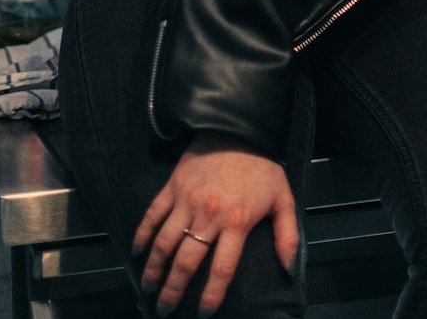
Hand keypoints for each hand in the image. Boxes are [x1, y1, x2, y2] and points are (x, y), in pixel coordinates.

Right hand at [132, 132, 298, 316]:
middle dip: (174, 290)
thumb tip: (289, 268)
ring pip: (165, 243)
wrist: (238, 127)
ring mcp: (187, 200)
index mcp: (237, 221)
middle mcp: (209, 215)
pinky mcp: (173, 186)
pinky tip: (137, 253)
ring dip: (154, 269)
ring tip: (149, 288)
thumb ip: (287, 235)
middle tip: (165, 308)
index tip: (203, 313)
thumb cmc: (262, 165)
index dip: (211, 295)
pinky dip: (142, 235)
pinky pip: (152, 215)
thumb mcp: (282, 198)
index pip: (222, 268)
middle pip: (187, 262)